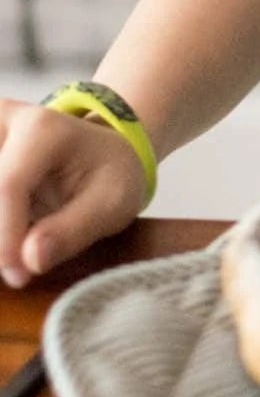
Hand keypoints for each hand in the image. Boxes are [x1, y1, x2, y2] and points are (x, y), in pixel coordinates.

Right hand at [0, 101, 149, 285]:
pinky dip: (0, 222)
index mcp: (42, 129)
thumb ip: (72, 231)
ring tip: (17, 255)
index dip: (6, 237)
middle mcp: (3, 120)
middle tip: (18, 270)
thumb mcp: (112, 205)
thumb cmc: (110, 175)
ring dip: (0, 231)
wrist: (102, 150)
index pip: (8, 186)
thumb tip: (30, 261)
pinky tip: (10, 240)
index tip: (18, 276)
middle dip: (0, 237)